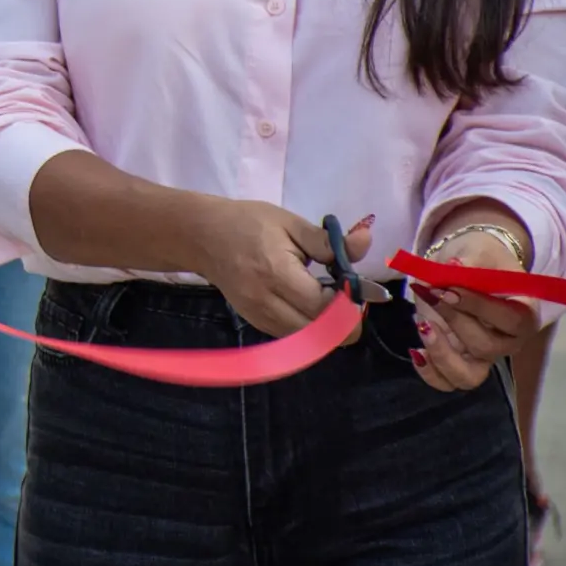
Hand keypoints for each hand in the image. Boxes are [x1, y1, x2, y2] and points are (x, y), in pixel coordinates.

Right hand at [187, 198, 368, 341]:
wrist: (200, 236)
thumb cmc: (246, 223)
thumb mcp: (290, 223)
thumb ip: (329, 241)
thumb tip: (365, 241)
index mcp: (277, 274)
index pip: (326, 308)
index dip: (350, 303)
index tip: (356, 287)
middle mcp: (267, 303)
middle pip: (322, 335)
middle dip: (344, 320)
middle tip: (346, 296)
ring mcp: (259, 317)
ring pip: (311, 342)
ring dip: (329, 327)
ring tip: (327, 300)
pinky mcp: (256, 323)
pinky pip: (295, 339)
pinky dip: (311, 329)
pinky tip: (309, 306)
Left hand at [411, 227, 537, 392]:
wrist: (464, 265)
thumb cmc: (477, 258)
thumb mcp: (476, 251)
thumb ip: (468, 261)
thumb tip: (456, 267)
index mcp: (523, 311)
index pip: (511, 320)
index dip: (479, 308)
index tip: (449, 290)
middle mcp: (507, 340)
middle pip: (487, 348)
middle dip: (454, 322)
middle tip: (432, 294)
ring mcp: (481, 354)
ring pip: (468, 376)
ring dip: (441, 355)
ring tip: (423, 326)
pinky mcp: (458, 360)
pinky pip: (447, 382)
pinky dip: (429, 372)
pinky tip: (416, 350)